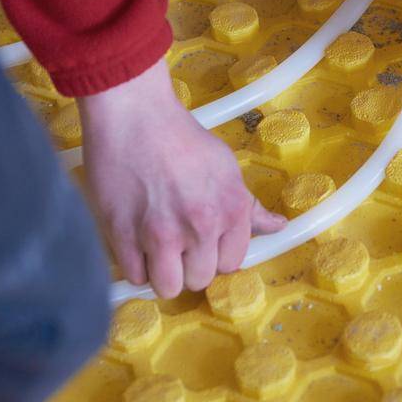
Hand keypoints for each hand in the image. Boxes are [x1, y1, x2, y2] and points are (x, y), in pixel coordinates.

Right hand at [79, 59, 284, 296]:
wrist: (135, 114)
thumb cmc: (180, 136)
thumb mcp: (225, 166)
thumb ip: (249, 206)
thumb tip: (278, 227)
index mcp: (231, 210)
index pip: (231, 264)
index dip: (214, 255)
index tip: (201, 242)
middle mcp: (201, 226)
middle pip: (199, 280)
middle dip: (187, 265)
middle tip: (175, 241)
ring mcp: (161, 233)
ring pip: (167, 287)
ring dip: (161, 273)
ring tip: (154, 248)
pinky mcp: (124, 235)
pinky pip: (134, 276)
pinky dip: (134, 265)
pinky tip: (134, 242)